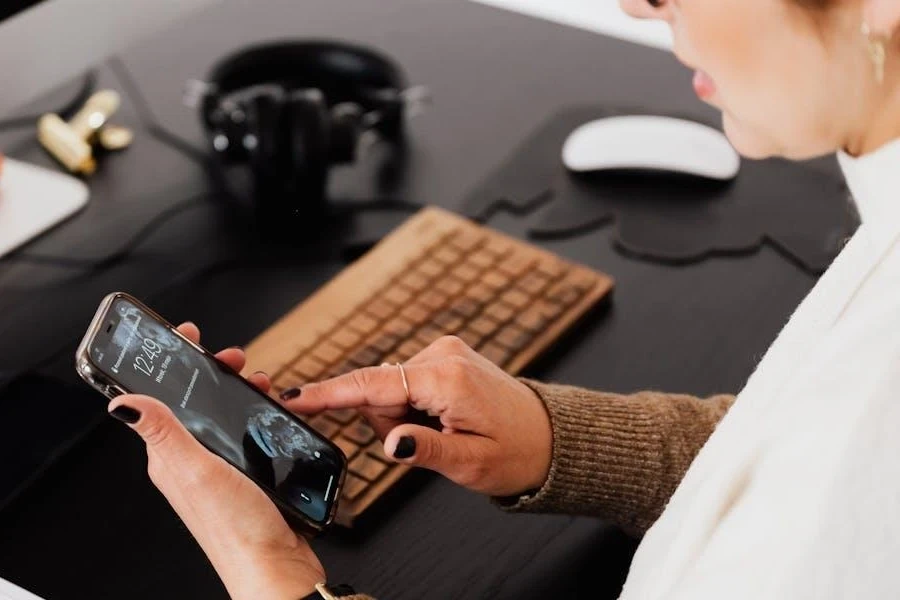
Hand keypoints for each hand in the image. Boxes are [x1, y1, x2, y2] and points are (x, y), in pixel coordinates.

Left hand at [108, 322, 323, 599]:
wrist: (275, 566)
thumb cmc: (237, 529)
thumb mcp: (195, 470)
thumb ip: (164, 432)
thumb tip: (121, 402)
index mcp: (170, 456)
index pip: (162, 399)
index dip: (172, 364)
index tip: (185, 336)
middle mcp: (191, 461)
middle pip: (194, 404)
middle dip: (212, 373)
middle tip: (232, 358)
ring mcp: (217, 470)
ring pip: (221, 418)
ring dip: (236, 393)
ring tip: (258, 383)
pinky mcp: (244, 479)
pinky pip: (243, 436)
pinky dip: (254, 416)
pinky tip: (271, 414)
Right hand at [290, 336, 552, 496]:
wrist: (547, 436)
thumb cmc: (516, 452)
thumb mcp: (469, 462)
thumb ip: (425, 449)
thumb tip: (390, 442)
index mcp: (447, 379)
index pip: (373, 385)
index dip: (329, 394)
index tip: (294, 398)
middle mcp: (443, 355)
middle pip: (378, 390)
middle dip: (389, 422)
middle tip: (428, 440)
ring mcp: (444, 352)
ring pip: (389, 388)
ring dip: (403, 416)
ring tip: (442, 430)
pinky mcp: (444, 356)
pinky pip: (405, 382)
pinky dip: (413, 405)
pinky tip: (442, 418)